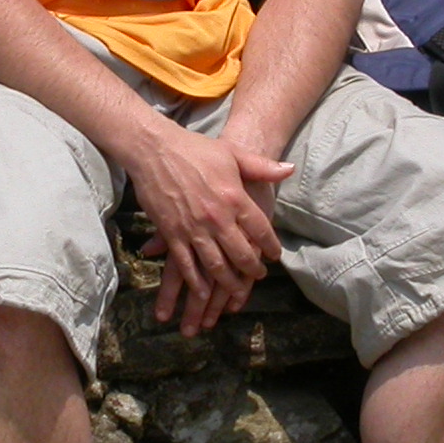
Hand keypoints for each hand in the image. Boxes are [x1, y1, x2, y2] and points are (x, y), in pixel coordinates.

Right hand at [125, 126, 293, 336]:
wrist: (154, 149)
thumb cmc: (195, 149)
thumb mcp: (233, 152)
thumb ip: (262, 166)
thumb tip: (289, 169)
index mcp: (234, 197)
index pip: (261, 230)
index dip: (271, 246)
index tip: (274, 255)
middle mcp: (216, 217)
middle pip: (241, 254)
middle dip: (252, 269)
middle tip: (259, 275)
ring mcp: (193, 228)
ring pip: (216, 266)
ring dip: (229, 283)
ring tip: (238, 290)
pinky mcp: (171, 234)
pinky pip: (186, 265)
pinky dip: (196, 283)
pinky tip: (203, 293)